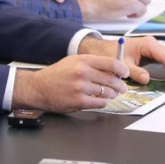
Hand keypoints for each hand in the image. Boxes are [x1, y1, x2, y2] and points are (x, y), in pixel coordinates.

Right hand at [11, 55, 128, 112]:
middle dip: (120, 85)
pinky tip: (100, 100)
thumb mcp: (74, 62)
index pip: (111, 63)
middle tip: (122, 87)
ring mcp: (80, 87)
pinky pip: (99, 103)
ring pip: (107, 92)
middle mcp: (82, 72)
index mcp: (83, 60)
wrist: (39, 88)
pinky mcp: (78, 101)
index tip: (125, 73)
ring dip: (112, 94)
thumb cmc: (57, 74)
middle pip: (111, 79)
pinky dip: (103, 102)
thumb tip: (114, 69)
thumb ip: (93, 64)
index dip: (122, 69)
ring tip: (111, 94)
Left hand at [78, 35, 164, 84]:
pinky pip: (164, 58)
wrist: (104, 49)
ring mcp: (152, 46)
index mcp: (147, 44)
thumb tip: (147, 79)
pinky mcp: (151, 51)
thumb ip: (134, 72)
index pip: (164, 56)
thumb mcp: (122, 64)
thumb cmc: (112, 54)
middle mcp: (152, 43)